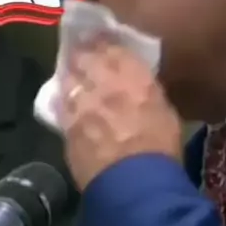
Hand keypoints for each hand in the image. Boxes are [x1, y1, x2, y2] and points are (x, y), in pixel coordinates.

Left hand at [57, 36, 181, 190]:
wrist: (135, 184)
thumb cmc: (161, 150)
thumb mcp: (165, 113)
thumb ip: (148, 94)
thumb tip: (139, 89)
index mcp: (132, 75)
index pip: (111, 46)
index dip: (103, 43)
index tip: (101, 42)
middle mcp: (102, 82)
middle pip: (83, 56)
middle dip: (81, 54)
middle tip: (81, 55)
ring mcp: (80, 103)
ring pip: (67, 79)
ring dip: (69, 77)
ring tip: (72, 80)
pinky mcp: (66, 127)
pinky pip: (61, 107)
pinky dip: (63, 103)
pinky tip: (67, 106)